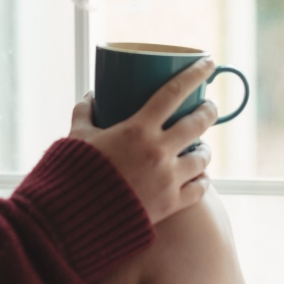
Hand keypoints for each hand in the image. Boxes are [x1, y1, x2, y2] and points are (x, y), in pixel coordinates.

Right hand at [68, 58, 217, 225]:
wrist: (76, 220)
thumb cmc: (74, 175)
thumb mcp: (77, 138)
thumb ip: (84, 113)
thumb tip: (90, 97)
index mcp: (137, 130)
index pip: (174, 92)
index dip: (195, 73)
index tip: (208, 62)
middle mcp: (158, 151)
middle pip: (198, 122)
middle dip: (208, 110)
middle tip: (209, 106)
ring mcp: (168, 179)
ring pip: (203, 157)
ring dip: (204, 148)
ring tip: (200, 146)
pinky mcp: (171, 204)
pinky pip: (200, 188)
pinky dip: (202, 179)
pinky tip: (199, 176)